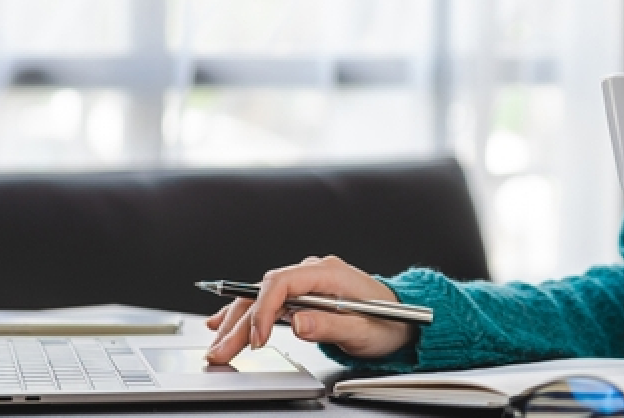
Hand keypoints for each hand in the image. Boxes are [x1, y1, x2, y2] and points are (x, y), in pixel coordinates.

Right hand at [203, 255, 415, 363]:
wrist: (406, 320)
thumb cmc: (390, 323)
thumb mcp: (365, 329)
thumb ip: (331, 325)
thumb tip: (299, 321)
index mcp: (328, 272)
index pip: (282, 282)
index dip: (264, 309)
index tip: (258, 339)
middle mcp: (314, 272)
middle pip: (264, 292)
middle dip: (240, 322)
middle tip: (221, 350)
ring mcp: (307, 283)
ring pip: (261, 298)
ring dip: (237, 322)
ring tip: (217, 345)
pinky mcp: (303, 297)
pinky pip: (268, 302)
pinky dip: (245, 315)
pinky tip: (223, 323)